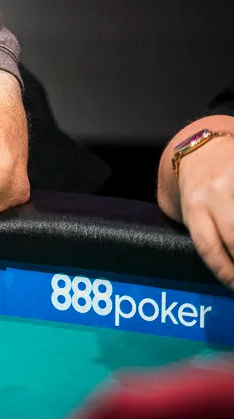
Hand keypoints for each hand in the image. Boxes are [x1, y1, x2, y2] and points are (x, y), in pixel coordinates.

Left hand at [178, 139, 233, 287]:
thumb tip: (225, 268)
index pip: (208, 245)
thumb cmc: (196, 187)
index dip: (224, 270)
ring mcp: (233, 181)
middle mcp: (214, 194)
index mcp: (194, 207)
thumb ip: (201, 232)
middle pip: (233, 236)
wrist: (202, 148)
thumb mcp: (188, 208)